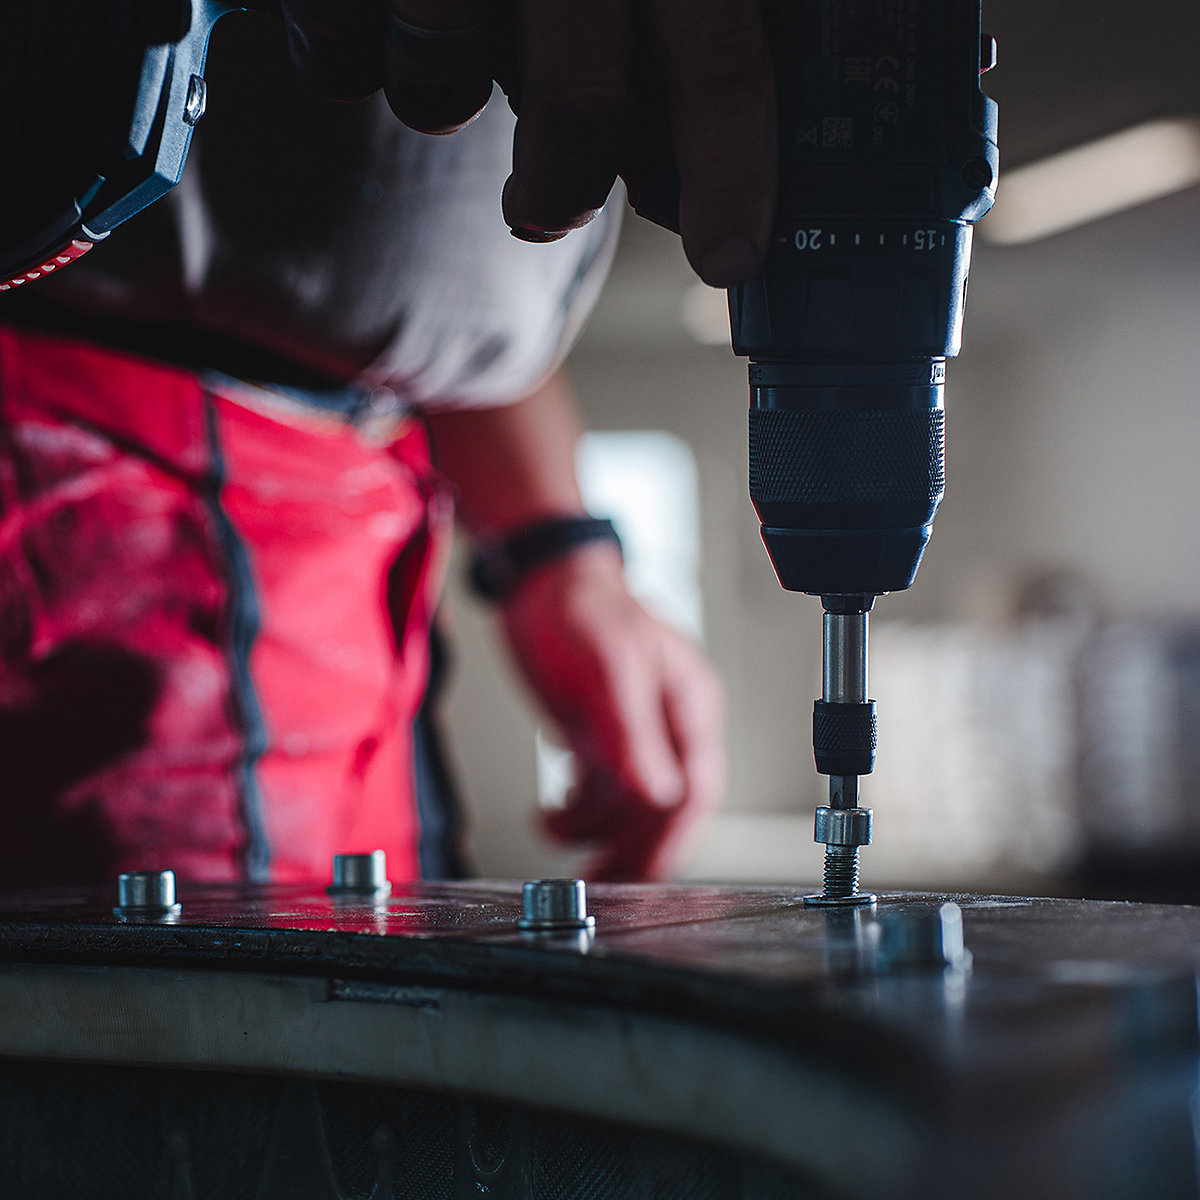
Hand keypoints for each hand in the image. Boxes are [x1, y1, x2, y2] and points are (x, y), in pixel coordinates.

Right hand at [278, 1, 776, 286]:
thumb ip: (671, 1)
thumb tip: (677, 141)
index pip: (721, 52)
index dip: (733, 170)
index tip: (731, 257)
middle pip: (580, 106)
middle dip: (563, 188)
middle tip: (547, 205)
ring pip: (442, 82)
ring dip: (438, 91)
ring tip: (437, 33)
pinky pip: (336, 49)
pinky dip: (342, 51)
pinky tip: (364, 6)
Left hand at [497, 543, 724, 880]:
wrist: (538, 579)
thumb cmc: (582, 606)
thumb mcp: (610, 669)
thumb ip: (633, 735)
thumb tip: (660, 796)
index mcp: (689, 707)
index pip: (696, 790)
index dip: (674, 839)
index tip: (646, 876)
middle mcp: (667, 726)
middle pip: (662, 810)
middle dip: (630, 848)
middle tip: (597, 879)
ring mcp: (633, 734)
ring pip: (627, 806)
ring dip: (592, 828)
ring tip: (551, 827)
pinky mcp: (600, 737)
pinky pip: (599, 791)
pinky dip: (576, 811)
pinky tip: (550, 814)